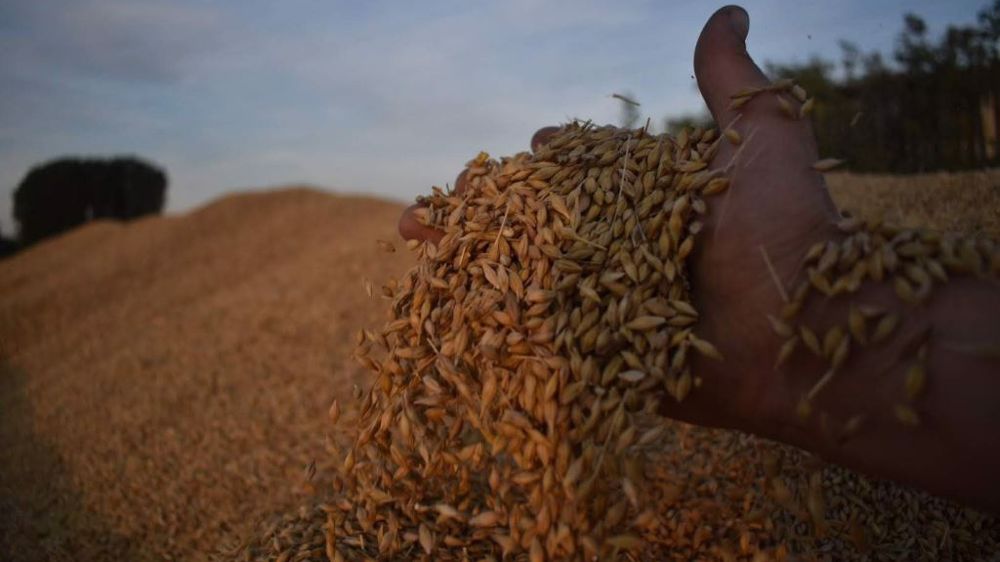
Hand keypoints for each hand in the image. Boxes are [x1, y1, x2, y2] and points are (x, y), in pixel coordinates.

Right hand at [396, 5, 839, 436]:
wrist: (811, 333)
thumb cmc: (790, 227)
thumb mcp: (763, 135)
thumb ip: (732, 80)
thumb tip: (730, 9)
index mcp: (654, 204)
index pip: (587, 174)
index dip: (552, 161)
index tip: (534, 148)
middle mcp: (627, 253)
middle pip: (542, 225)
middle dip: (489, 211)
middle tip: (442, 203)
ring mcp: (613, 309)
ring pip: (528, 279)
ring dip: (472, 262)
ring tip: (419, 242)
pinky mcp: (608, 362)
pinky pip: (542, 342)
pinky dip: (492, 327)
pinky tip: (446, 311)